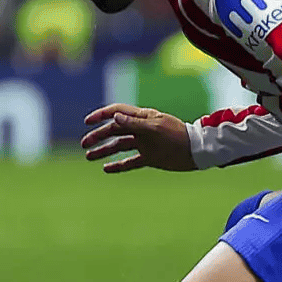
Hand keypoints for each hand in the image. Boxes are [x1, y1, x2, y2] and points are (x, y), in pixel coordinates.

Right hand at [79, 104, 195, 172]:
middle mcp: (141, 129)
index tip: (87, 122)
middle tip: (85, 145)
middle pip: (114, 130)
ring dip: (104, 150)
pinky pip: (129, 161)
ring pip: (119, 146)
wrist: (197, 152)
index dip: (101, 115)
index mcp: (142, 117)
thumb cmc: (177, 136)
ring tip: (89, 157)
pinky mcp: (149, 157)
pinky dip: (117, 164)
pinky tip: (106, 169)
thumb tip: (114, 117)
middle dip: (98, 136)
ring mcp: (144, 143)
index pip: (117, 112)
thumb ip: (134, 124)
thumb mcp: (155, 129)